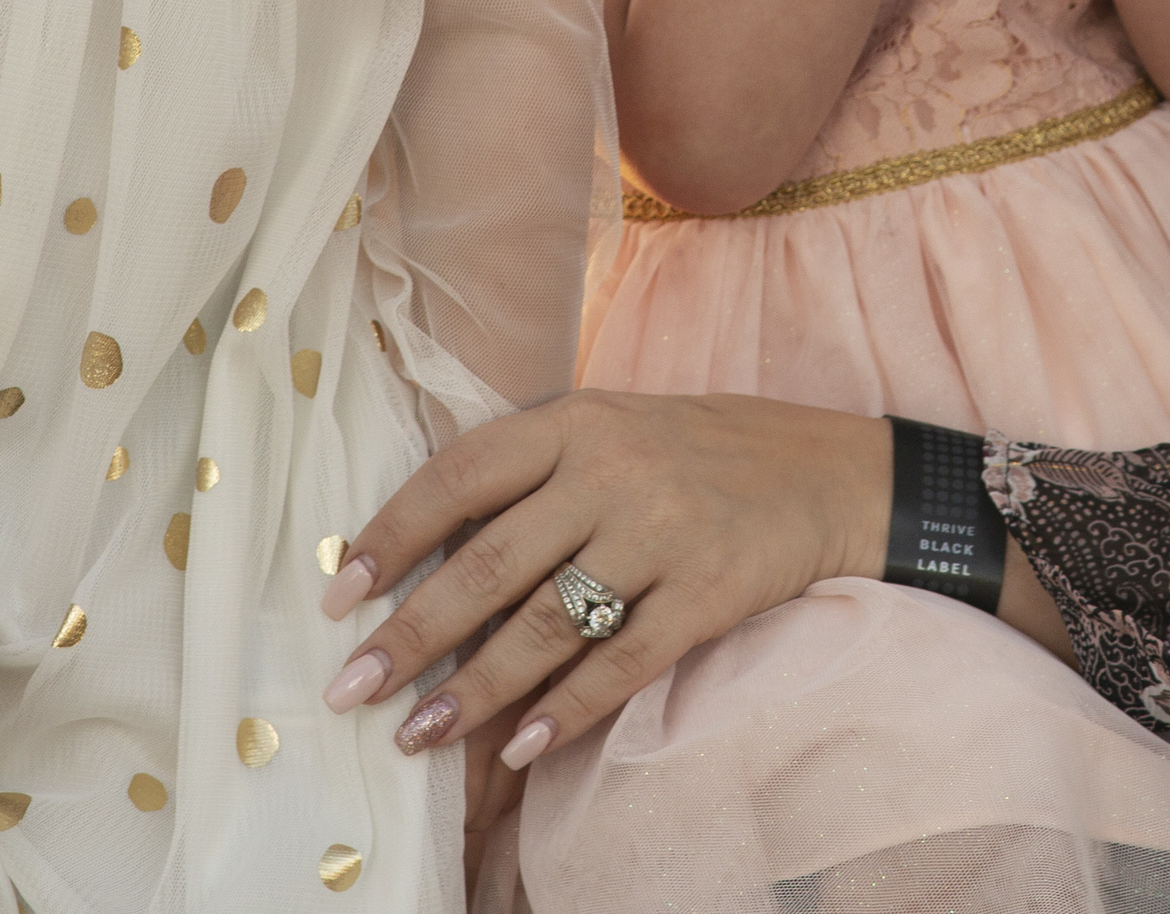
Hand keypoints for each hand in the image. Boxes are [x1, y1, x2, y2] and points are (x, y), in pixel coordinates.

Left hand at [313, 390, 884, 768]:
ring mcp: (665, 533)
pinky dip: (564, 711)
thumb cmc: (696, 453)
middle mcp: (614, 471)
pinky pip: (622, 663)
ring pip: (546, 625)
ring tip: (414, 735)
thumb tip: (417, 549)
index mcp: (577, 421)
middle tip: (350, 686)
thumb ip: (529, 474)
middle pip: (490, 563)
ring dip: (471, 690)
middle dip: (411, 633)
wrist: (828, 472)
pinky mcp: (710, 592)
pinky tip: (517, 747)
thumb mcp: (612, 430)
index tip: (341, 592)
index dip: (392, 534)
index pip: (460, 475)